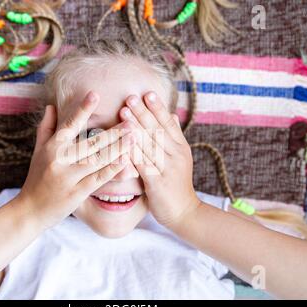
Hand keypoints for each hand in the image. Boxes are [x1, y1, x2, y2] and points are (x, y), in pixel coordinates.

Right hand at [15, 91, 135, 229]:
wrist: (29, 211)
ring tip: (135, 138)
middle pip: (90, 142)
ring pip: (97, 160)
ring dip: (118, 148)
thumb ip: (46, 128)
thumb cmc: (36, 179)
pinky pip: (98, 179)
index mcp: (51, 147)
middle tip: (132, 120)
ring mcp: (68, 177)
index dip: (82, 109)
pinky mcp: (76, 193)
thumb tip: (50, 106)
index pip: (69, 125)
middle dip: (113, 131)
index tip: (95, 94)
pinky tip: (126, 161)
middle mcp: (59, 160)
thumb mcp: (37, 152)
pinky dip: (113, 169)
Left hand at [120, 91, 200, 227]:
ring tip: (123, 112)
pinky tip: (122, 141)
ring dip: (135, 126)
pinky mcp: (157, 182)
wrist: (184, 212)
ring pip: (150, 144)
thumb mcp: (181, 158)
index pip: (169, 124)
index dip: (158, 108)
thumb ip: (175, 137)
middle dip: (143, 112)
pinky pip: (143, 164)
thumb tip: (173, 114)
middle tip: (130, 97)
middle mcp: (176, 156)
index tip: (147, 94)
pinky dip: (132, 151)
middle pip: (158, 130)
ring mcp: (167, 169)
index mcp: (181, 148)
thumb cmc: (177, 184)